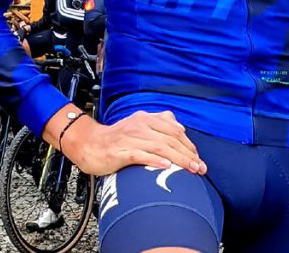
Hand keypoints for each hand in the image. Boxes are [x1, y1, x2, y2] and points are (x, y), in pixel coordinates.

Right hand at [62, 110, 205, 176]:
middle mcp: (139, 125)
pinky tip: (166, 166)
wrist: (88, 143)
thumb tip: (180, 128)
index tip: (199, 159)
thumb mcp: (139, 126)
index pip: (174, 130)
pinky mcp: (119, 152)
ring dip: (178, 159)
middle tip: (200, 167)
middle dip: (188, 154)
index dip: (188, 144)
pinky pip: (140, 155)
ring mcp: (129, 138)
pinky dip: (155, 160)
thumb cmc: (117, 139)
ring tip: (190, 169)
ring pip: (159, 147)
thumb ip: (159, 124)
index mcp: (146, 118)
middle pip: (170, 139)